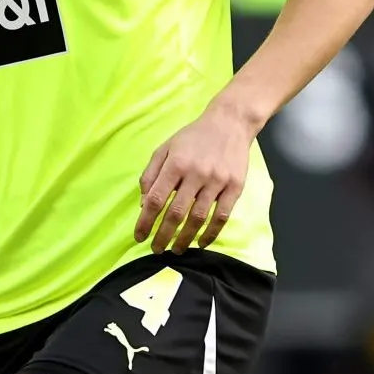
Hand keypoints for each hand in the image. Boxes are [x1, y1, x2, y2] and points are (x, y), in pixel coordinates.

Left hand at [135, 103, 254, 253]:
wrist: (230, 123)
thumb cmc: (193, 137)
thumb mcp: (166, 148)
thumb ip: (151, 174)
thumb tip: (144, 205)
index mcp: (176, 163)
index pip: (156, 199)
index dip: (145, 221)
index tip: (139, 237)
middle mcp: (196, 173)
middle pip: (176, 213)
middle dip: (163, 235)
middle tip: (157, 250)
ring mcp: (217, 181)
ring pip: (198, 218)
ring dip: (185, 238)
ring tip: (176, 250)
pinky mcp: (235, 187)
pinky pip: (221, 216)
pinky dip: (210, 233)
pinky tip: (200, 242)